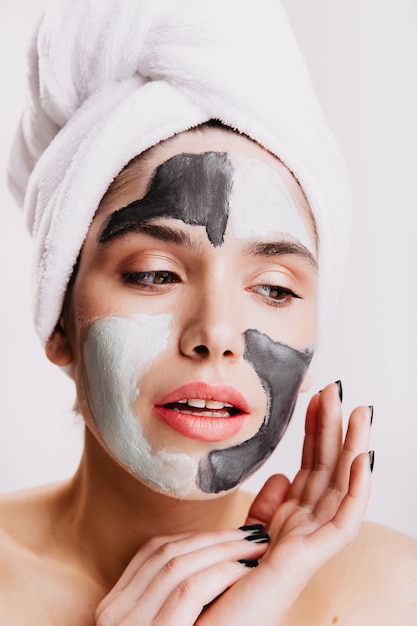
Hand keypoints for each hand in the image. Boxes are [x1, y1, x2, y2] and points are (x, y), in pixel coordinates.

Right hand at [95, 527, 268, 624]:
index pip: (153, 551)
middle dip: (214, 538)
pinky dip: (220, 573)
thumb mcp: (161, 624)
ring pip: (178, 565)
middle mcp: (114, 614)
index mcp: (115, 606)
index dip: (194, 538)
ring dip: (223, 549)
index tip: (227, 534)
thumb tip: (211, 556)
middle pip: (167, 553)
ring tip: (255, 547)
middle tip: (252, 534)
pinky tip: (245, 570)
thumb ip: (170, 597)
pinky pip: (188, 590)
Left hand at [200, 382, 372, 624]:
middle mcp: (305, 527)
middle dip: (335, 429)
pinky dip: (356, 490)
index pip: (309, 464)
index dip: (314, 430)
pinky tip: (362, 460)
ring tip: (361, 414)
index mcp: (290, 519)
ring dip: (354, 449)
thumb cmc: (226, 583)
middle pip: (326, 469)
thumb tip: (281, 474)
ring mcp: (310, 542)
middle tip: (339, 390)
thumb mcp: (248, 532)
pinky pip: (342, 521)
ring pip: (341, 488)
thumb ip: (267, 505)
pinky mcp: (308, 559)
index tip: (315, 396)